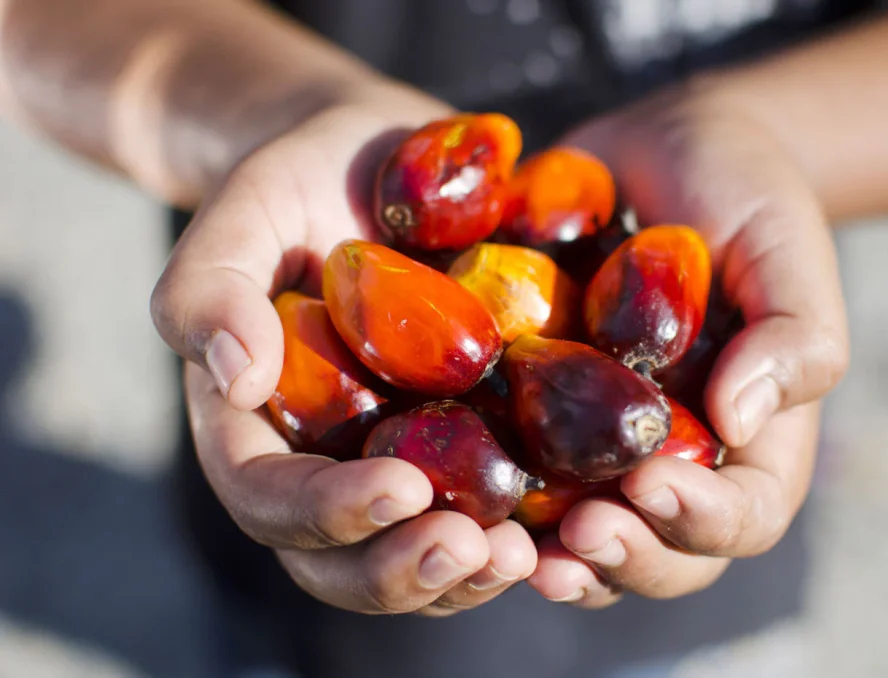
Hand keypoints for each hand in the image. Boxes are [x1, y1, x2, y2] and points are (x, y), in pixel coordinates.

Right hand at [151, 90, 537, 615]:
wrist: (382, 160)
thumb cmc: (303, 183)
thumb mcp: (246, 211)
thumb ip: (210, 285)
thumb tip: (234, 379)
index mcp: (260, 427)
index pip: (271, 500)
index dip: (328, 514)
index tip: (402, 487)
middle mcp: (330, 464)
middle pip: (346, 562)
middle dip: (404, 571)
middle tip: (475, 549)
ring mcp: (404, 459)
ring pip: (421, 558)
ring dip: (469, 575)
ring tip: (526, 553)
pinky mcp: (472, 443)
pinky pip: (492, 511)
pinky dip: (528, 531)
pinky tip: (578, 515)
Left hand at [528, 82, 848, 606]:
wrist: (656, 148)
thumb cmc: (740, 192)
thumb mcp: (783, 247)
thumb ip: (793, 335)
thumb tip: (738, 423)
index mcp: (749, 439)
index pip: (742, 515)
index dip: (701, 520)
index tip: (649, 484)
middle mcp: (674, 459)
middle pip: (660, 552)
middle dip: (621, 557)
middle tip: (574, 536)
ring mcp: (599, 446)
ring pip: (582, 539)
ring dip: (552, 559)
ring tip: (507, 551)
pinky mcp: (534, 413)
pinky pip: (511, 475)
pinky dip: (487, 499)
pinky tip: (447, 489)